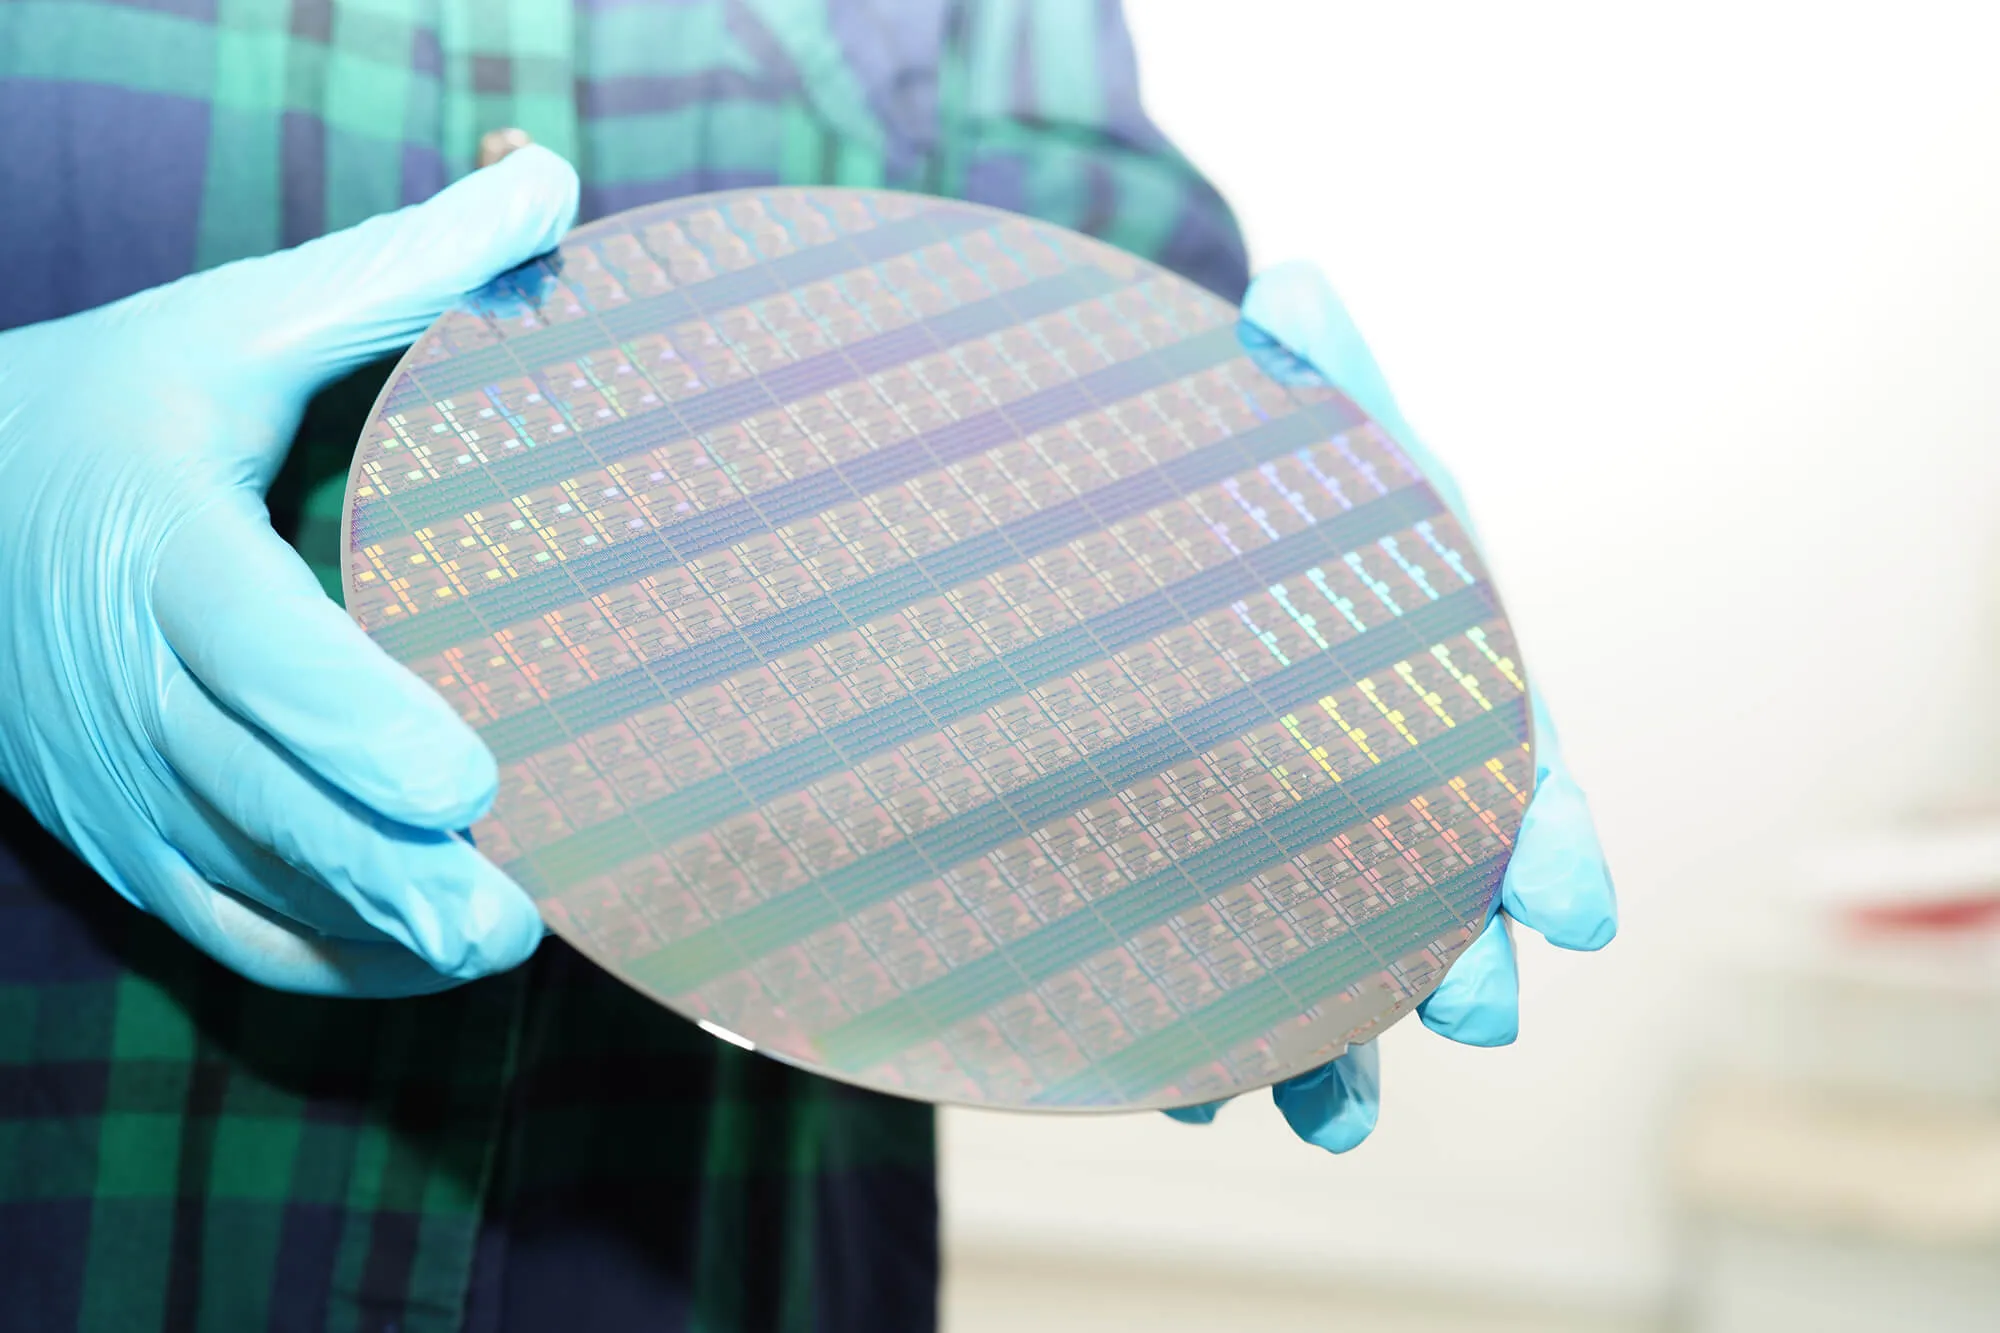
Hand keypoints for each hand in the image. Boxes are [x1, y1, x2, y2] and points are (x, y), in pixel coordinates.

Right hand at [0, 148, 578, 995]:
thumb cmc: (109, 407)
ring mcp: (117, 780)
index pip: (242, 641)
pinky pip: (222, 930)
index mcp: (154, 539)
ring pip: (241, 879)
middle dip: (377, 865)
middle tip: (508, 916)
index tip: (462, 777)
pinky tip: (426, 965)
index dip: (344, 717)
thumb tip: (549, 176)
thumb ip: (397, 271)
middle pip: (250, 790)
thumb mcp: (230, 323)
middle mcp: (121, 677)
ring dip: (366, 929)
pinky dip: (323, 959)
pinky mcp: (127, 841)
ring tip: (495, 947)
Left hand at [1166, 261, 1617, 1149]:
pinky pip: (1213, 975)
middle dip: (1463, 954)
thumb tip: (1288, 292)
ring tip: (1329, 1119)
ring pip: (1332, 958)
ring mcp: (1290, 840)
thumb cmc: (1244, 480)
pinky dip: (1206, 1036)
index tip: (1574, 908)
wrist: (1135, 531)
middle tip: (1478, 1016)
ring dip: (1341, 1041)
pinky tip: (1184, 1083)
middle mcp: (1377, 774)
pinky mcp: (1195, 884)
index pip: (1507, 759)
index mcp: (1433, 677)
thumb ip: (1298, 374)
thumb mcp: (1282, 419)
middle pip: (1437, 884)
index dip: (1543, 832)